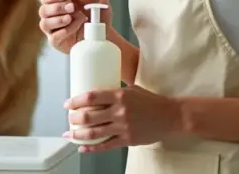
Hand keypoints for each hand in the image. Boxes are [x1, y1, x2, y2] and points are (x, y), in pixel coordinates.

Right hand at [38, 0, 111, 53]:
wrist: (99, 37)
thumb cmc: (96, 19)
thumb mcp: (100, 6)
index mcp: (59, 4)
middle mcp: (52, 16)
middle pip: (43, 10)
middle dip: (58, 8)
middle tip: (72, 7)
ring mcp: (53, 29)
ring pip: (45, 23)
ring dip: (58, 20)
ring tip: (71, 18)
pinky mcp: (56, 41)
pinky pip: (53, 37)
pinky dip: (63, 31)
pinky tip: (72, 29)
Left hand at [63, 85, 180, 152]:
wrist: (170, 116)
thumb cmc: (150, 101)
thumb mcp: (131, 90)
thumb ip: (114, 93)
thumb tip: (94, 96)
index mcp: (120, 95)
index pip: (91, 97)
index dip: (76, 101)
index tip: (68, 104)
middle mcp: (120, 111)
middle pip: (89, 116)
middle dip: (74, 118)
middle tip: (69, 118)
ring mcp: (123, 127)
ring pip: (95, 133)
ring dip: (78, 134)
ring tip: (69, 133)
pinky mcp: (128, 140)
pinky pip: (106, 146)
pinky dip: (92, 148)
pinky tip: (82, 147)